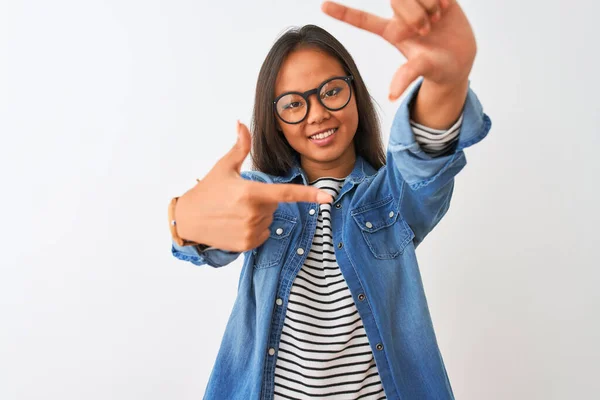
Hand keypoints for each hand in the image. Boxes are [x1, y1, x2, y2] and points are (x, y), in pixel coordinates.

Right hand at [174, 122, 333, 251]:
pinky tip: (235, 225)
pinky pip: (263, 234)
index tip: (327, 198)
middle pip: (275, 205)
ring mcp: (251, 231)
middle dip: (263, 200)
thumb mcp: (224, 167)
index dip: (309, 195)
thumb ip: (240, 147)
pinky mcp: (247, 245)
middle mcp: (254, 214)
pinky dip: (254, 229)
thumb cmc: (207, 191)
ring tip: (234, 212)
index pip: (287, 193)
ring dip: (259, 216)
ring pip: (269, 220)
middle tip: (239, 199)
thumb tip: (241, 123)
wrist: (187, 220)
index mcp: (252, 193)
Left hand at [321, 0, 476, 99]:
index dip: (343, 12)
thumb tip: (392, 96)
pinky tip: (445, 10)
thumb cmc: (435, 68)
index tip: (322, 6)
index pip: (362, 20)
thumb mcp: (422, 70)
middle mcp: (402, 16)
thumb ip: (407, 76)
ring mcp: (418, 4)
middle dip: (414, 14)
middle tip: (426, 30)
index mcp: (391, 32)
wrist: (460, 59)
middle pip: (396, 0)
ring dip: (428, 6)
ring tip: (437, 21)